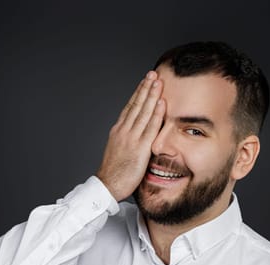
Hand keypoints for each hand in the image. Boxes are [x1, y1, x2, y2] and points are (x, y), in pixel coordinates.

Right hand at [96, 71, 165, 200]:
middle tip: (153, 74)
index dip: (138, 93)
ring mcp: (131, 138)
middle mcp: (124, 130)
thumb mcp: (119, 151)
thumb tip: (136, 135)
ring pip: (143, 112)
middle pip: (136, 105)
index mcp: (118, 130)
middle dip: (145, 88)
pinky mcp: (139, 148)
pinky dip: (156, 114)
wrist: (107, 185)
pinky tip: (162, 103)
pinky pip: (150, 128)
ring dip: (152, 95)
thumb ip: (128, 140)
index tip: (145, 82)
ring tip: (158, 81)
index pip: (130, 107)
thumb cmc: (114, 173)